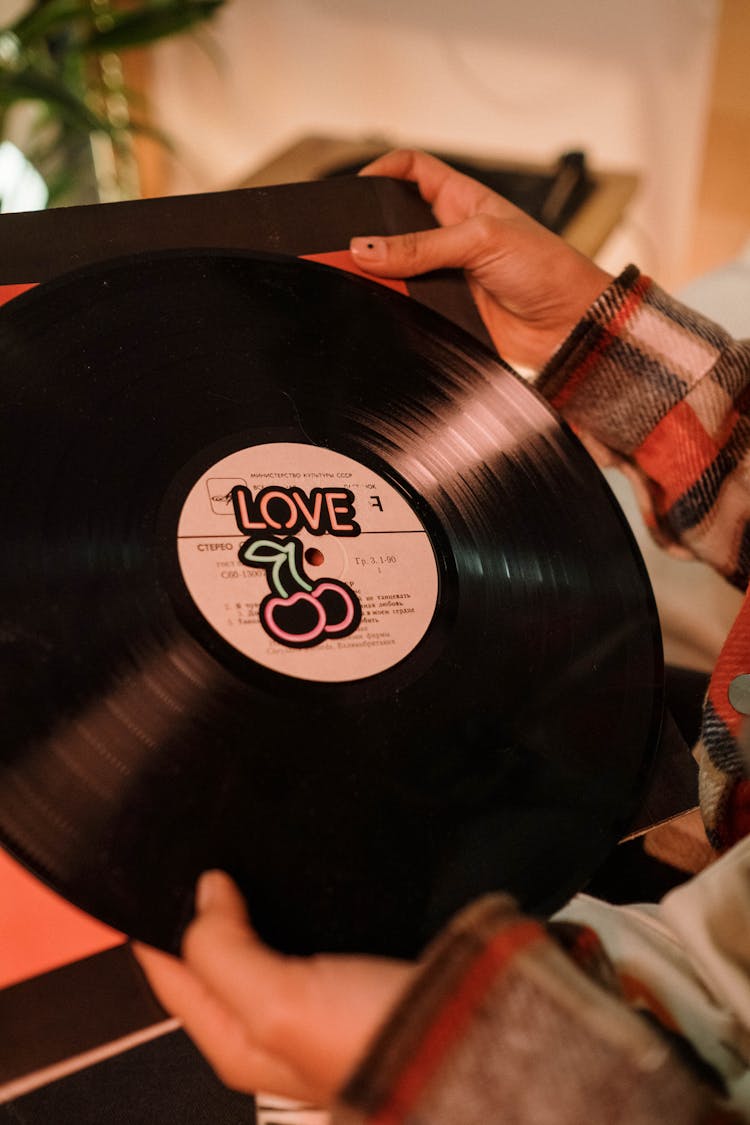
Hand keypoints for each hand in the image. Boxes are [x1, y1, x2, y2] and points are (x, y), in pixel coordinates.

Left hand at [133, 870, 413, 1103]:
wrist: (474, 1036)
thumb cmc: (380, 1043)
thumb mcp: (278, 1006)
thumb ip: (223, 952)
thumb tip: (204, 894)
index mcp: (237, 1042)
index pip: (171, 974)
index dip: (156, 922)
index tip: (156, 868)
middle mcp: (273, 1020)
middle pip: (214, 953)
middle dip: (201, 905)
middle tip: (201, 847)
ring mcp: (315, 992)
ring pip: (260, 935)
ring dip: (250, 895)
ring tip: (246, 846)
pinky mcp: (354, 965)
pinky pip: (306, 925)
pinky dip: (296, 896)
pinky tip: (302, 867)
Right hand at [350, 149, 611, 368]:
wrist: (570, 326)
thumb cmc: (548, 269)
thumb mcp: (482, 240)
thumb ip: (422, 246)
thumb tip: (366, 249)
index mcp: (463, 201)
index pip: (414, 171)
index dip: (384, 170)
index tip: (355, 187)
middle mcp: (450, 236)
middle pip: (394, 225)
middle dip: (368, 232)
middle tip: (344, 244)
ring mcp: (447, 275)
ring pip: (397, 270)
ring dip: (379, 276)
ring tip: (359, 279)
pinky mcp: (447, 311)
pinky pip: (409, 307)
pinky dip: (393, 308)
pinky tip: (383, 307)